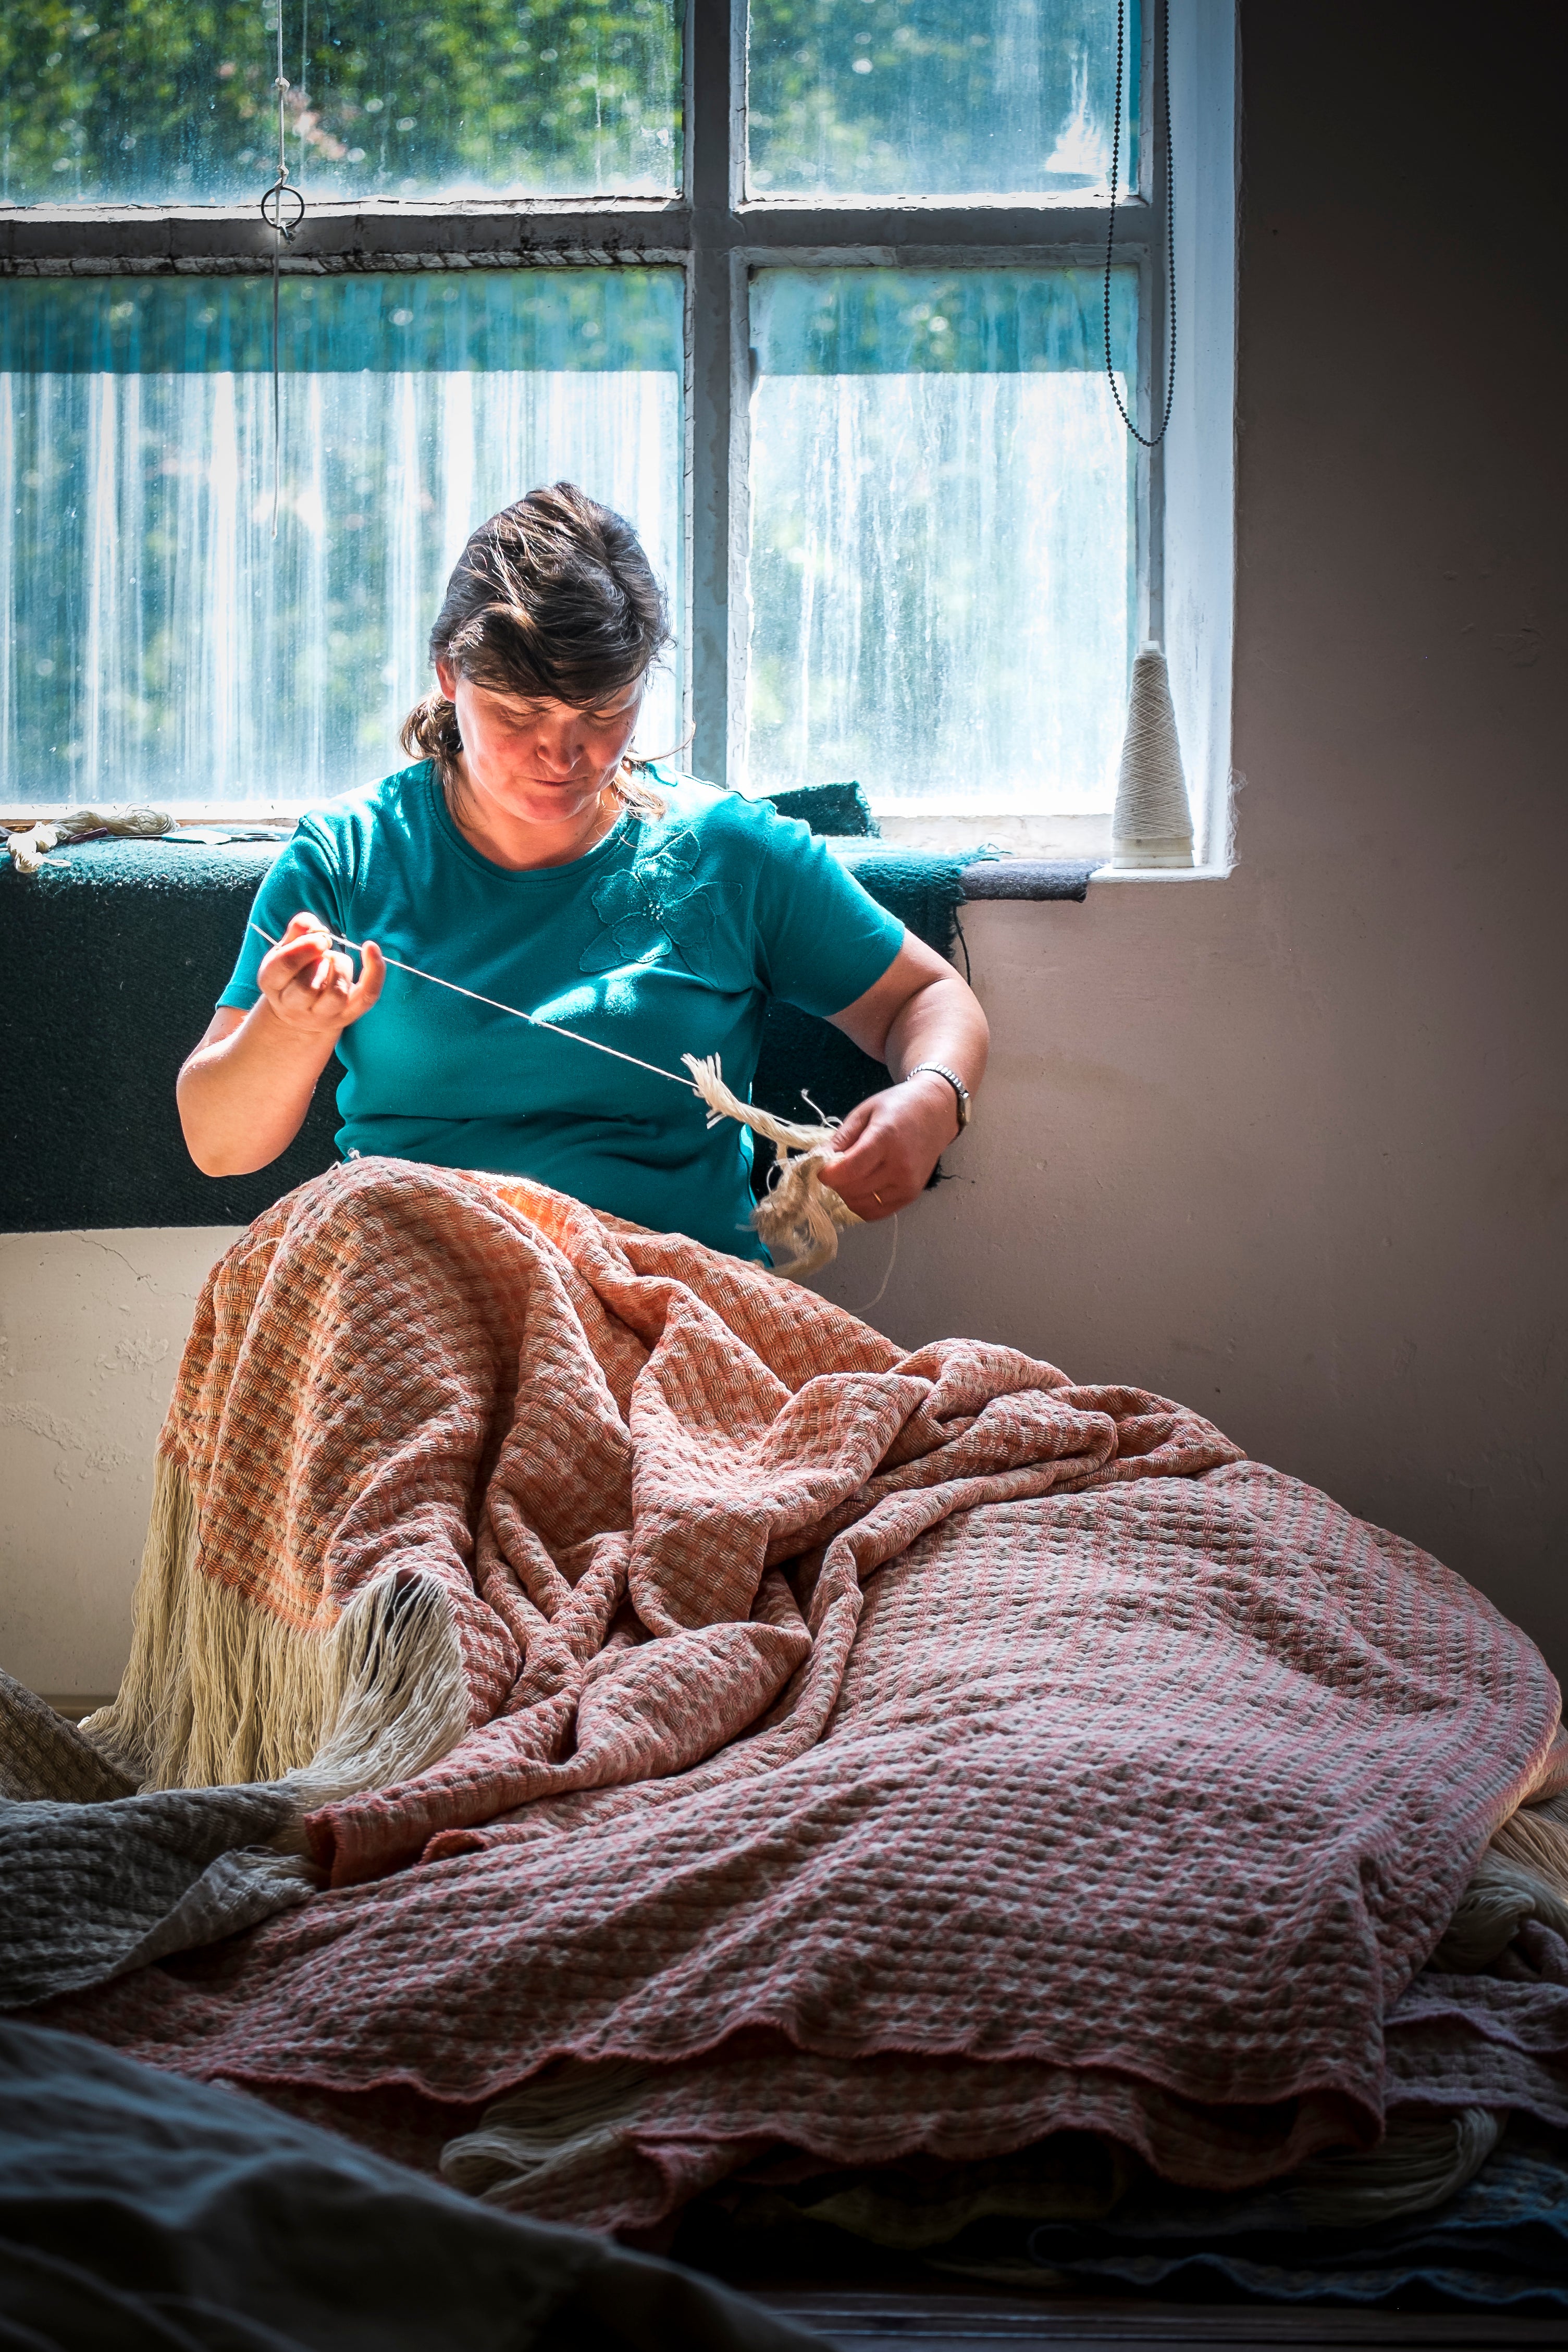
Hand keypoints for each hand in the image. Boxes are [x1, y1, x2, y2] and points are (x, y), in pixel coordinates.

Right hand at [258, 913, 384, 1036]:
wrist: (300, 1011)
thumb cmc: (292, 972)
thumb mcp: (285, 949)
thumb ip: (297, 931)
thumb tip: (312, 924)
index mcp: (273, 984)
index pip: (285, 966)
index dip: (304, 947)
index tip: (319, 938)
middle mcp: (294, 1006)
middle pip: (307, 986)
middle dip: (321, 959)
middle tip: (324, 947)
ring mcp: (323, 1015)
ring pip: (336, 993)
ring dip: (340, 966)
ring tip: (334, 958)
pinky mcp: (348, 1016)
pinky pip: (367, 996)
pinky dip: (374, 972)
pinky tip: (371, 948)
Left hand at [818, 1073, 959, 1220]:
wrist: (936, 1113)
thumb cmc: (898, 1107)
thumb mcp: (864, 1113)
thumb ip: (840, 1139)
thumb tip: (817, 1161)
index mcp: (885, 1139)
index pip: (848, 1170)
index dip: (827, 1173)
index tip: (820, 1167)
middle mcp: (899, 1166)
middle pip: (852, 1189)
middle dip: (835, 1182)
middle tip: (834, 1168)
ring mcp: (907, 1184)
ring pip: (861, 1205)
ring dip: (847, 1194)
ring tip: (849, 1176)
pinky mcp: (911, 1196)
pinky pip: (876, 1212)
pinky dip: (862, 1203)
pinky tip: (861, 1187)